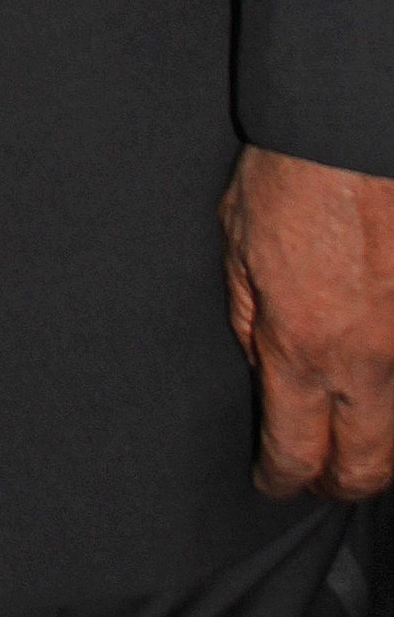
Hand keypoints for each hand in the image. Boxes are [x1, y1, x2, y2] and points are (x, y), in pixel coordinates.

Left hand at [221, 147, 393, 499]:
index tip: (272, 482)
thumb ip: (249, 317)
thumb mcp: (236, 245)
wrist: (355, 131)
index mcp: (301, 346)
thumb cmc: (291, 176)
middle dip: (338, 486)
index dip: (281, 479)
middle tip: (318, 480)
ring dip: (379, 449)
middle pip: (365, 466)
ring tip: (354, 444)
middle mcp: (367, 360)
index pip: (295, 450)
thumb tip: (263, 364)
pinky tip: (383, 395)